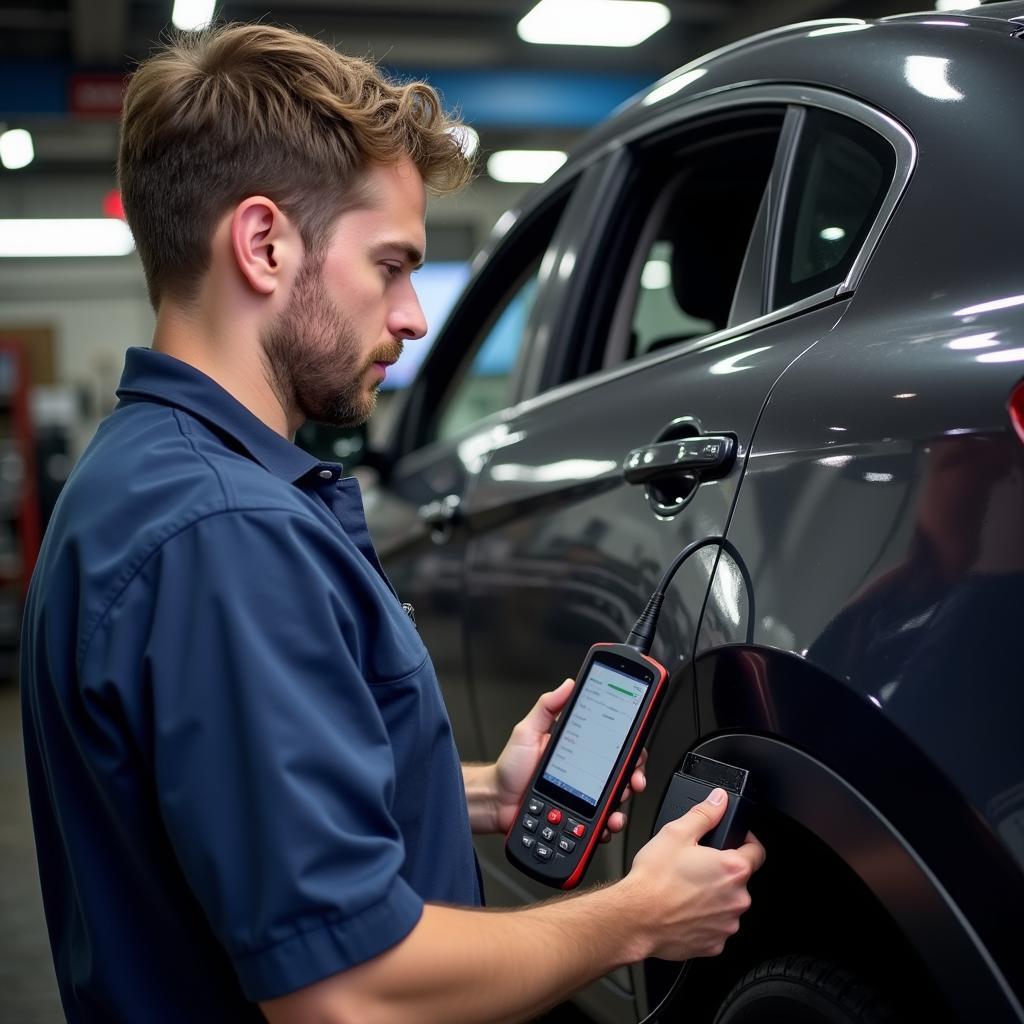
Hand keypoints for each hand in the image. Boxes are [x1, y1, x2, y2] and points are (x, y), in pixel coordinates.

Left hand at [492, 678, 647, 836]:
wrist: (497, 801)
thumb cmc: (510, 767)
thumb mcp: (527, 731)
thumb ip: (547, 707)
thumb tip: (569, 685)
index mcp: (577, 748)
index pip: (610, 744)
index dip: (628, 748)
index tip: (635, 751)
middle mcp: (584, 771)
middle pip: (620, 773)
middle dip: (633, 777)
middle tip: (633, 781)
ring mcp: (582, 795)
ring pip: (614, 799)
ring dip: (622, 804)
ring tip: (617, 808)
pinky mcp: (577, 817)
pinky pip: (599, 823)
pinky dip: (607, 825)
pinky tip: (605, 824)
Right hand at [621, 789, 765, 961]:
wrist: (636, 918)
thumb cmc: (654, 880)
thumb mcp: (676, 833)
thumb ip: (704, 813)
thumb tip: (719, 800)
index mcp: (732, 868)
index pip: (757, 851)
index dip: (746, 841)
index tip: (735, 841)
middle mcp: (737, 899)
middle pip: (740, 879)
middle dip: (722, 871)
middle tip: (696, 865)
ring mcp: (727, 924)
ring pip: (727, 904)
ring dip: (714, 896)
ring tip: (686, 889)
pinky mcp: (715, 944)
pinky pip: (716, 926)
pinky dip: (704, 918)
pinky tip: (684, 909)